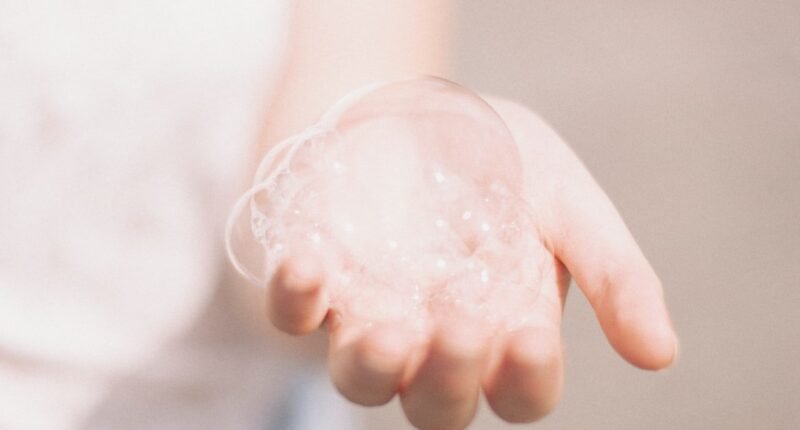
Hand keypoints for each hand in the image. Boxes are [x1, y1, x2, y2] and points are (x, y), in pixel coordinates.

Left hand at [264, 97, 677, 428]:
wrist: (420, 110)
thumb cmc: (501, 163)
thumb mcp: (570, 203)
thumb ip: (614, 275)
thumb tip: (662, 354)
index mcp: (506, 331)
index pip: (520, 389)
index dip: (526, 379)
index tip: (531, 336)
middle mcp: (436, 341)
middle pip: (438, 404)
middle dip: (448, 378)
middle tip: (461, 323)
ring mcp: (371, 316)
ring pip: (361, 379)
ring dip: (372, 365)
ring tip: (389, 329)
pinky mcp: (318, 285)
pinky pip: (293, 315)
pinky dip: (296, 299)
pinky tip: (310, 264)